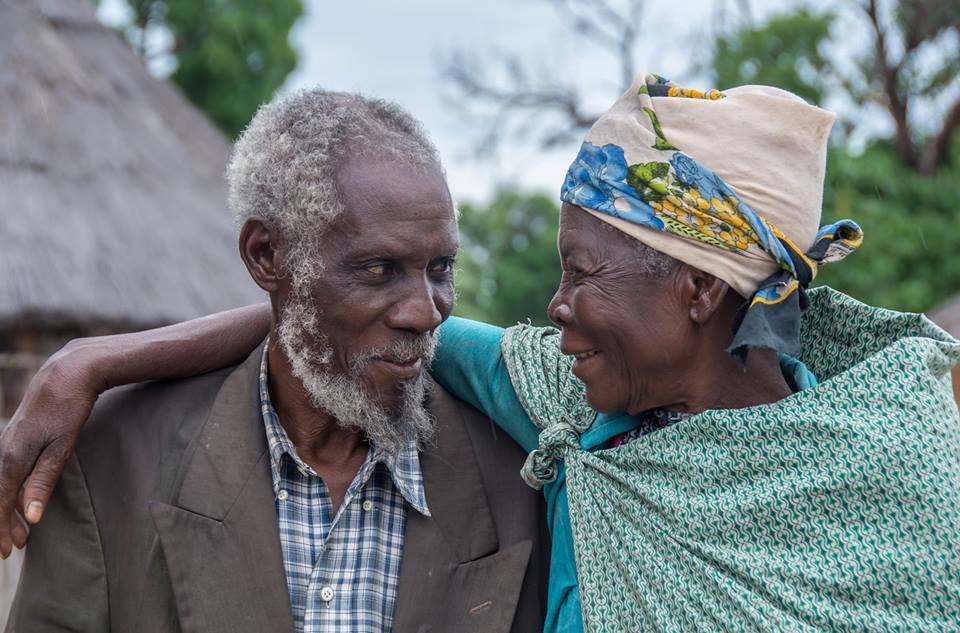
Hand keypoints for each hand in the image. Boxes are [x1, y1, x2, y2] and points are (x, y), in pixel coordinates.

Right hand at [0, 341, 103, 557]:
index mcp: (13, 457)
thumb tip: (31, 516)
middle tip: (14, 547)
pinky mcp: (16, 436)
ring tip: (24, 530)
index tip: (6, 552)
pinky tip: (23, 497)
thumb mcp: (62, 447)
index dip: (2, 528)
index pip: (2, 502)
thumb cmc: (68, 409)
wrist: (67, 372)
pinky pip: (8, 471)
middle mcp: (4, 450)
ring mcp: (8, 442)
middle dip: (3, 523)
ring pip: (2, 483)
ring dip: (10, 508)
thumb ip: (44, 481)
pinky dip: (13, 489)